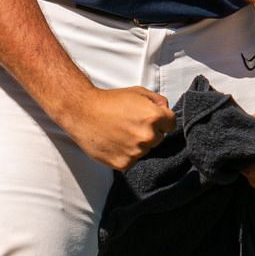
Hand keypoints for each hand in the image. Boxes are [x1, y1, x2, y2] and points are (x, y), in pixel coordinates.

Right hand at [53, 84, 174, 169]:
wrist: (83, 112)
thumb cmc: (109, 101)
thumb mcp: (138, 92)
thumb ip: (157, 101)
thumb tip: (166, 110)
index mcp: (154, 117)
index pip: (171, 125)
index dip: (162, 121)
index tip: (152, 120)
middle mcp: (147, 136)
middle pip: (158, 139)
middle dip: (149, 132)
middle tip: (131, 125)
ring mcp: (136, 151)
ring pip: (145, 151)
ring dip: (137, 145)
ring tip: (120, 133)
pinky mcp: (124, 163)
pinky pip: (132, 160)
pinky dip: (125, 154)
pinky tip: (115, 142)